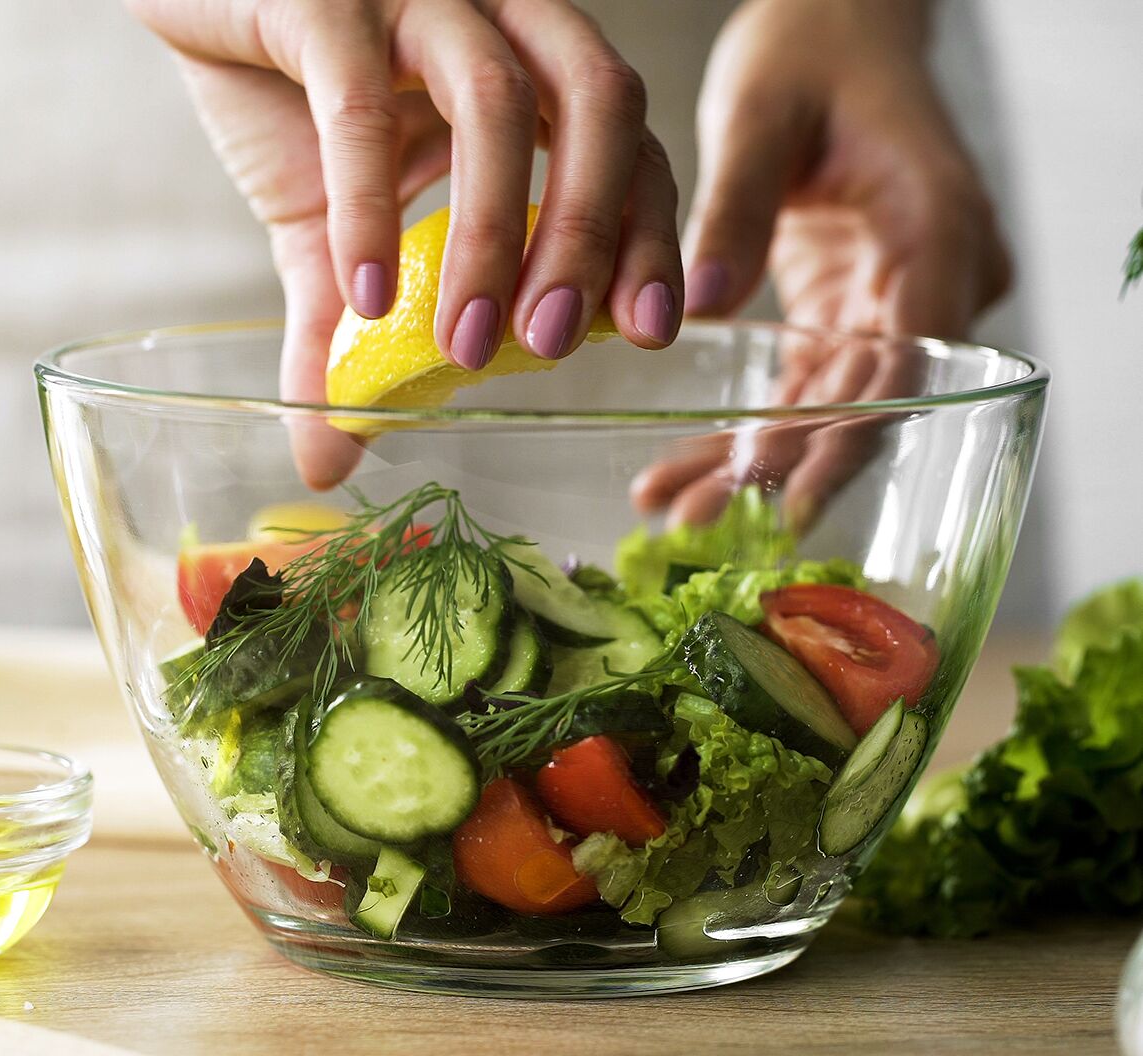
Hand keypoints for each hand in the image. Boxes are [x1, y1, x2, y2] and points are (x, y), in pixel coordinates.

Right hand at [127, 0, 684, 486]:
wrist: (186, 2)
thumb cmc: (280, 99)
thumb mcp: (328, 232)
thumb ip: (343, 337)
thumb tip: (329, 460)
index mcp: (524, 62)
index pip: (629, 140)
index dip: (648, 231)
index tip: (647, 331)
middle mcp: (492, 15)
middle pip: (600, 104)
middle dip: (594, 234)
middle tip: (555, 345)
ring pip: (498, 101)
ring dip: (495, 235)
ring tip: (464, 347)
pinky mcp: (322, 0)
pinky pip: (362, 104)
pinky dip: (372, 206)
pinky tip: (368, 294)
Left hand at [633, 0, 1009, 528]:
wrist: (839, 22)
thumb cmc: (813, 48)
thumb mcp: (760, 113)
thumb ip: (735, 206)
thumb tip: (699, 307)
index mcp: (936, 228)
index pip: (902, 358)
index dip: (844, 435)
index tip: (782, 493)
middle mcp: (932, 277)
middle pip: (866, 399)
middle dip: (783, 467)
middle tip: (697, 522)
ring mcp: (896, 298)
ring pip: (832, 404)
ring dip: (756, 459)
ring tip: (675, 510)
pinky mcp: (852, 305)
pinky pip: (809, 383)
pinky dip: (754, 424)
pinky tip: (692, 469)